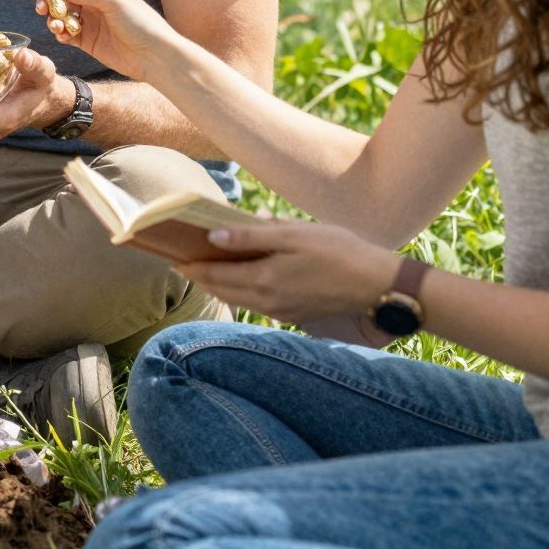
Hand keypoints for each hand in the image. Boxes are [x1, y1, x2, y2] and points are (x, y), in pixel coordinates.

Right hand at [34, 0, 178, 79]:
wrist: (154, 55)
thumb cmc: (140, 22)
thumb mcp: (113, 1)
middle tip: (40, 8)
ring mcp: (89, 19)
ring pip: (61, 13)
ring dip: (53, 18)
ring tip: (55, 26)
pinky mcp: (87, 39)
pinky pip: (66, 33)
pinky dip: (60, 33)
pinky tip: (62, 36)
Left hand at [171, 218, 399, 322]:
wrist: (378, 285)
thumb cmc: (339, 252)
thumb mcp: (294, 235)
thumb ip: (251, 238)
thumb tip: (212, 237)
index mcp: (264, 281)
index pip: (214, 276)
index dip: (190, 267)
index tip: (170, 258)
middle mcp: (267, 302)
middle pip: (221, 290)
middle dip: (199, 276)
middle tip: (178, 262)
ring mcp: (281, 310)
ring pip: (238, 297)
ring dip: (219, 284)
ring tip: (203, 268)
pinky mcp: (294, 312)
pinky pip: (256, 301)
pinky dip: (240, 288)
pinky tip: (241, 275)